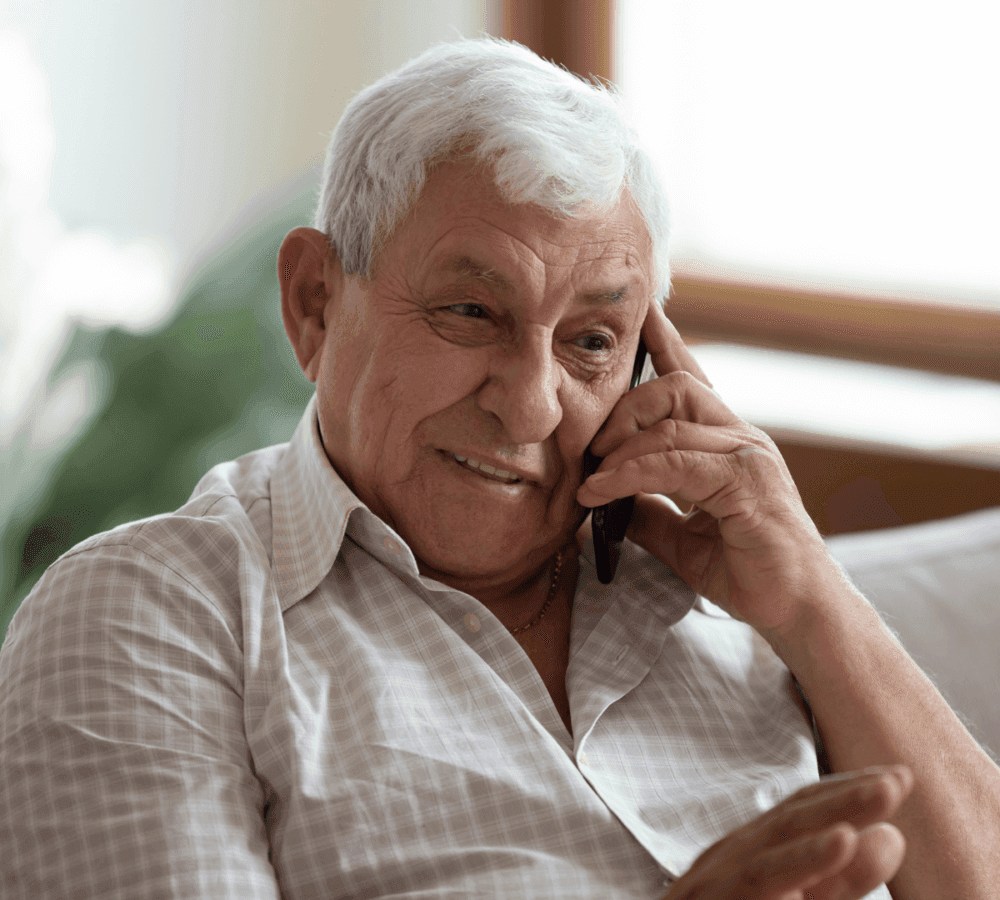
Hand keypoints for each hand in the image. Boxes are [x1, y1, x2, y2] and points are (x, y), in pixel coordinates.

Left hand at [576, 300, 843, 639]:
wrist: (797, 609)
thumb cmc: (747, 570)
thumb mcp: (682, 538)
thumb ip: (650, 511)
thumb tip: (607, 501)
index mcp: (727, 443)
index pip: (692, 380)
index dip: (665, 345)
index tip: (642, 315)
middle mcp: (741, 437)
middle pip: (674, 387)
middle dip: (623, 408)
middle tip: (591, 448)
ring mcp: (748, 455)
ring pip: (672, 419)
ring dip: (620, 446)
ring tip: (591, 477)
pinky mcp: (746, 481)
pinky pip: (675, 462)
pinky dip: (630, 473)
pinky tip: (602, 491)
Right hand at [660, 766, 912, 898]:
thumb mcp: (794, 898)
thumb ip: (840, 880)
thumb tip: (892, 835)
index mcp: (749, 854)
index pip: (798, 811)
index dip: (845, 790)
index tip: (896, 776)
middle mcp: (726, 862)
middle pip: (785, 823)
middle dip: (841, 800)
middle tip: (898, 780)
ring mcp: (712, 888)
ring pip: (767, 857)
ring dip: (819, 831)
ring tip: (867, 814)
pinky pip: (754, 888)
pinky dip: (792, 869)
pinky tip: (826, 858)